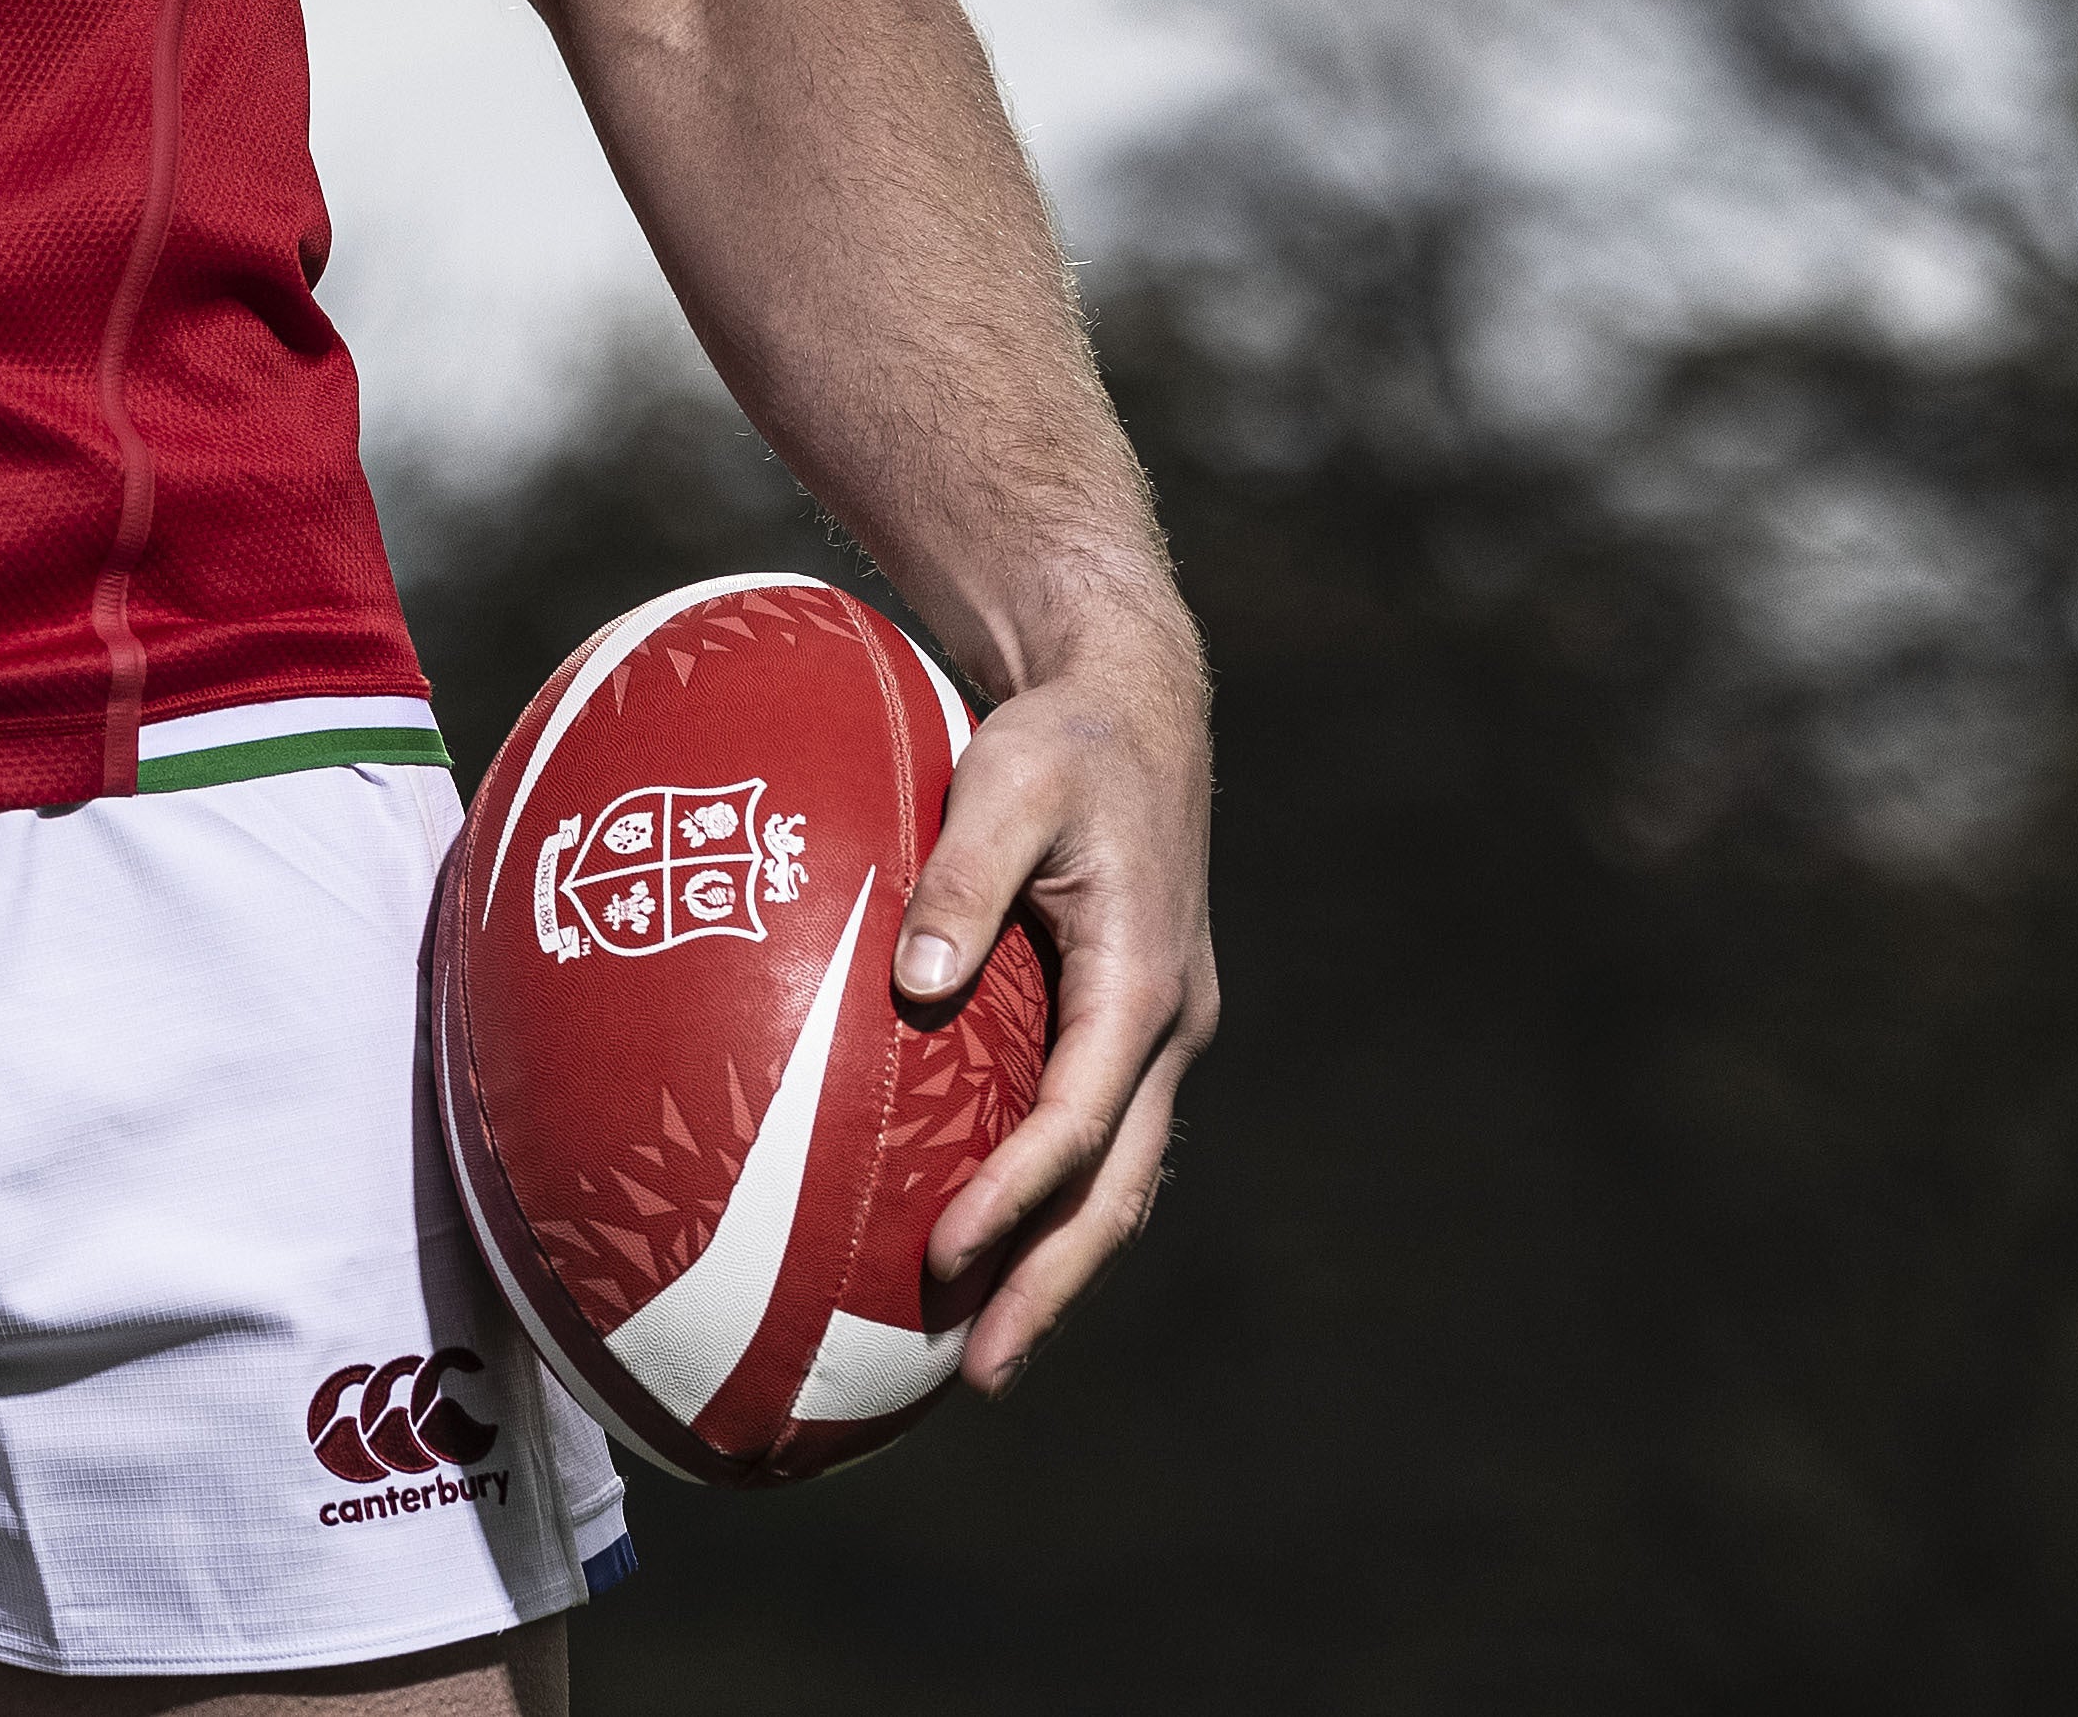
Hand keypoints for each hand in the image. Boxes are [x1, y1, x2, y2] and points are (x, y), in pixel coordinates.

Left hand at [894, 602, 1218, 1391]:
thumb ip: (960, 875)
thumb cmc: (1061, 737)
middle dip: (1051, 1285)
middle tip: (980, 1374)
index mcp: (1141, 982)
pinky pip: (1098, 1138)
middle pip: (1114, 1189)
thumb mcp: (1008, 781)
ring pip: (1116, 1179)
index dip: (1013, 1197)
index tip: (942, 1254)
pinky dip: (1055, 1203)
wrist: (1134, 704)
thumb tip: (910, 980)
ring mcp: (1158, 1034)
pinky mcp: (1130, 1026)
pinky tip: (992, 1243)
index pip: (1076, 1123)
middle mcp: (1166, 1025)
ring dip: (1056, 1264)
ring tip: (982, 1351)